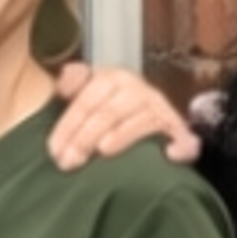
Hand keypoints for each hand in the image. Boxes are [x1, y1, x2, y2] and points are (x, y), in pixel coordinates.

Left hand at [45, 60, 201, 167]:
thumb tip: (68, 74)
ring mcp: (159, 109)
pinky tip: (169, 156)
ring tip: (102, 153)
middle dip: (85, 138)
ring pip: (139, 122)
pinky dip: (179, 147)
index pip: (87, 101)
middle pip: (109, 113)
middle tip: (68, 162)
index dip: (67, 126)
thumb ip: (73, 84)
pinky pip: (182, 139)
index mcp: (112, 79)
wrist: (147, 116)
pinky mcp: (178, 131)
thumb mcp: (87, 92)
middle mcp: (138, 90)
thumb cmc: (107, 109)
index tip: (54, 151)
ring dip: (121, 138)